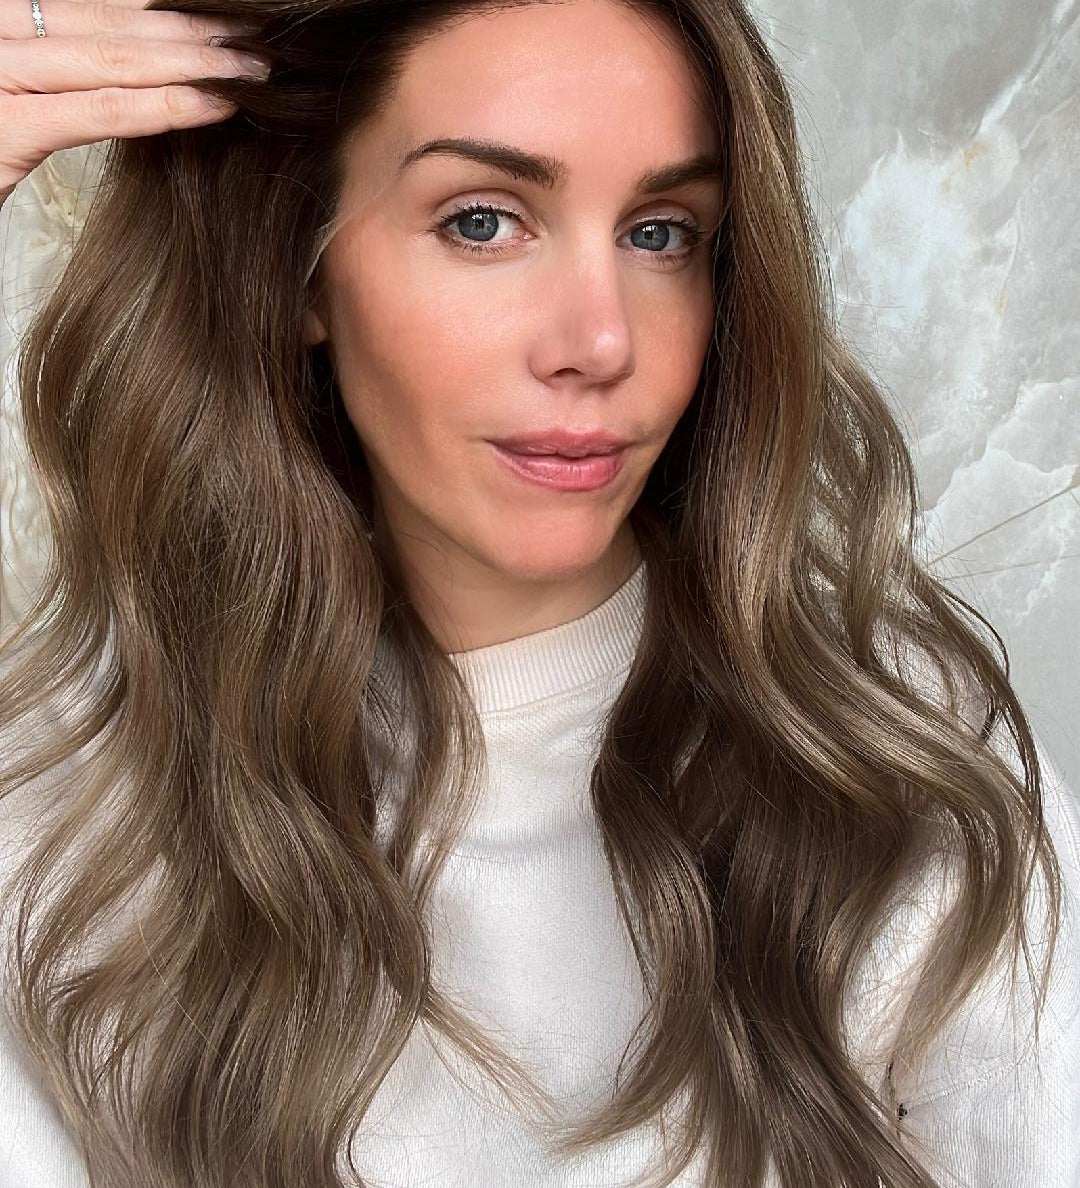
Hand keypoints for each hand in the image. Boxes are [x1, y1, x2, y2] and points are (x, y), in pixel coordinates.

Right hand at [0, 0, 270, 206]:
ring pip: (107, 54)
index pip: (91, 4)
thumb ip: (58, 73)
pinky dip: (159, 105)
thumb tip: (135, 68)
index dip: (161, 9)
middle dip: (189, 27)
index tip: (221, 16)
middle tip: (259, 35)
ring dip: (190, 59)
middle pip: (105, 17)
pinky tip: (212, 104)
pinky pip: (93, 109)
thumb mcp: (12, 96)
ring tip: (251, 68)